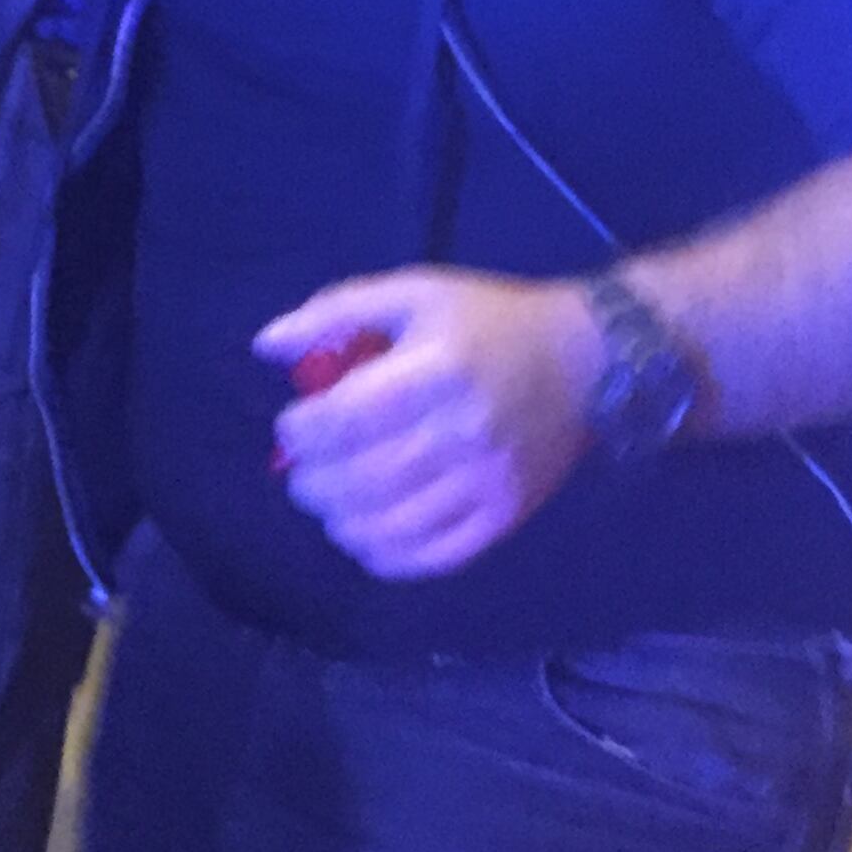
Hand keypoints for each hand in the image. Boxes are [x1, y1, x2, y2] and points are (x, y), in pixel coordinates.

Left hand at [258, 268, 604, 579]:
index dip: (301, 432)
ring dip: (340, 522)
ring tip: (331, 503)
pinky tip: (366, 535)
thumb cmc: (489, 322)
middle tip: (302, 472)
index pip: (346, 419)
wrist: (586, 362)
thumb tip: (265, 347)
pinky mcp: (503, 519)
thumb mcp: (413, 293)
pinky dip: (385, 557)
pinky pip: (431, 557)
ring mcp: (486, 483)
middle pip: (361, 480)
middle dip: (311, 482)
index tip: (291, 428)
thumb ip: (335, 313)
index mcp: (436, 371)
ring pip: (389, 527)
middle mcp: (462, 433)